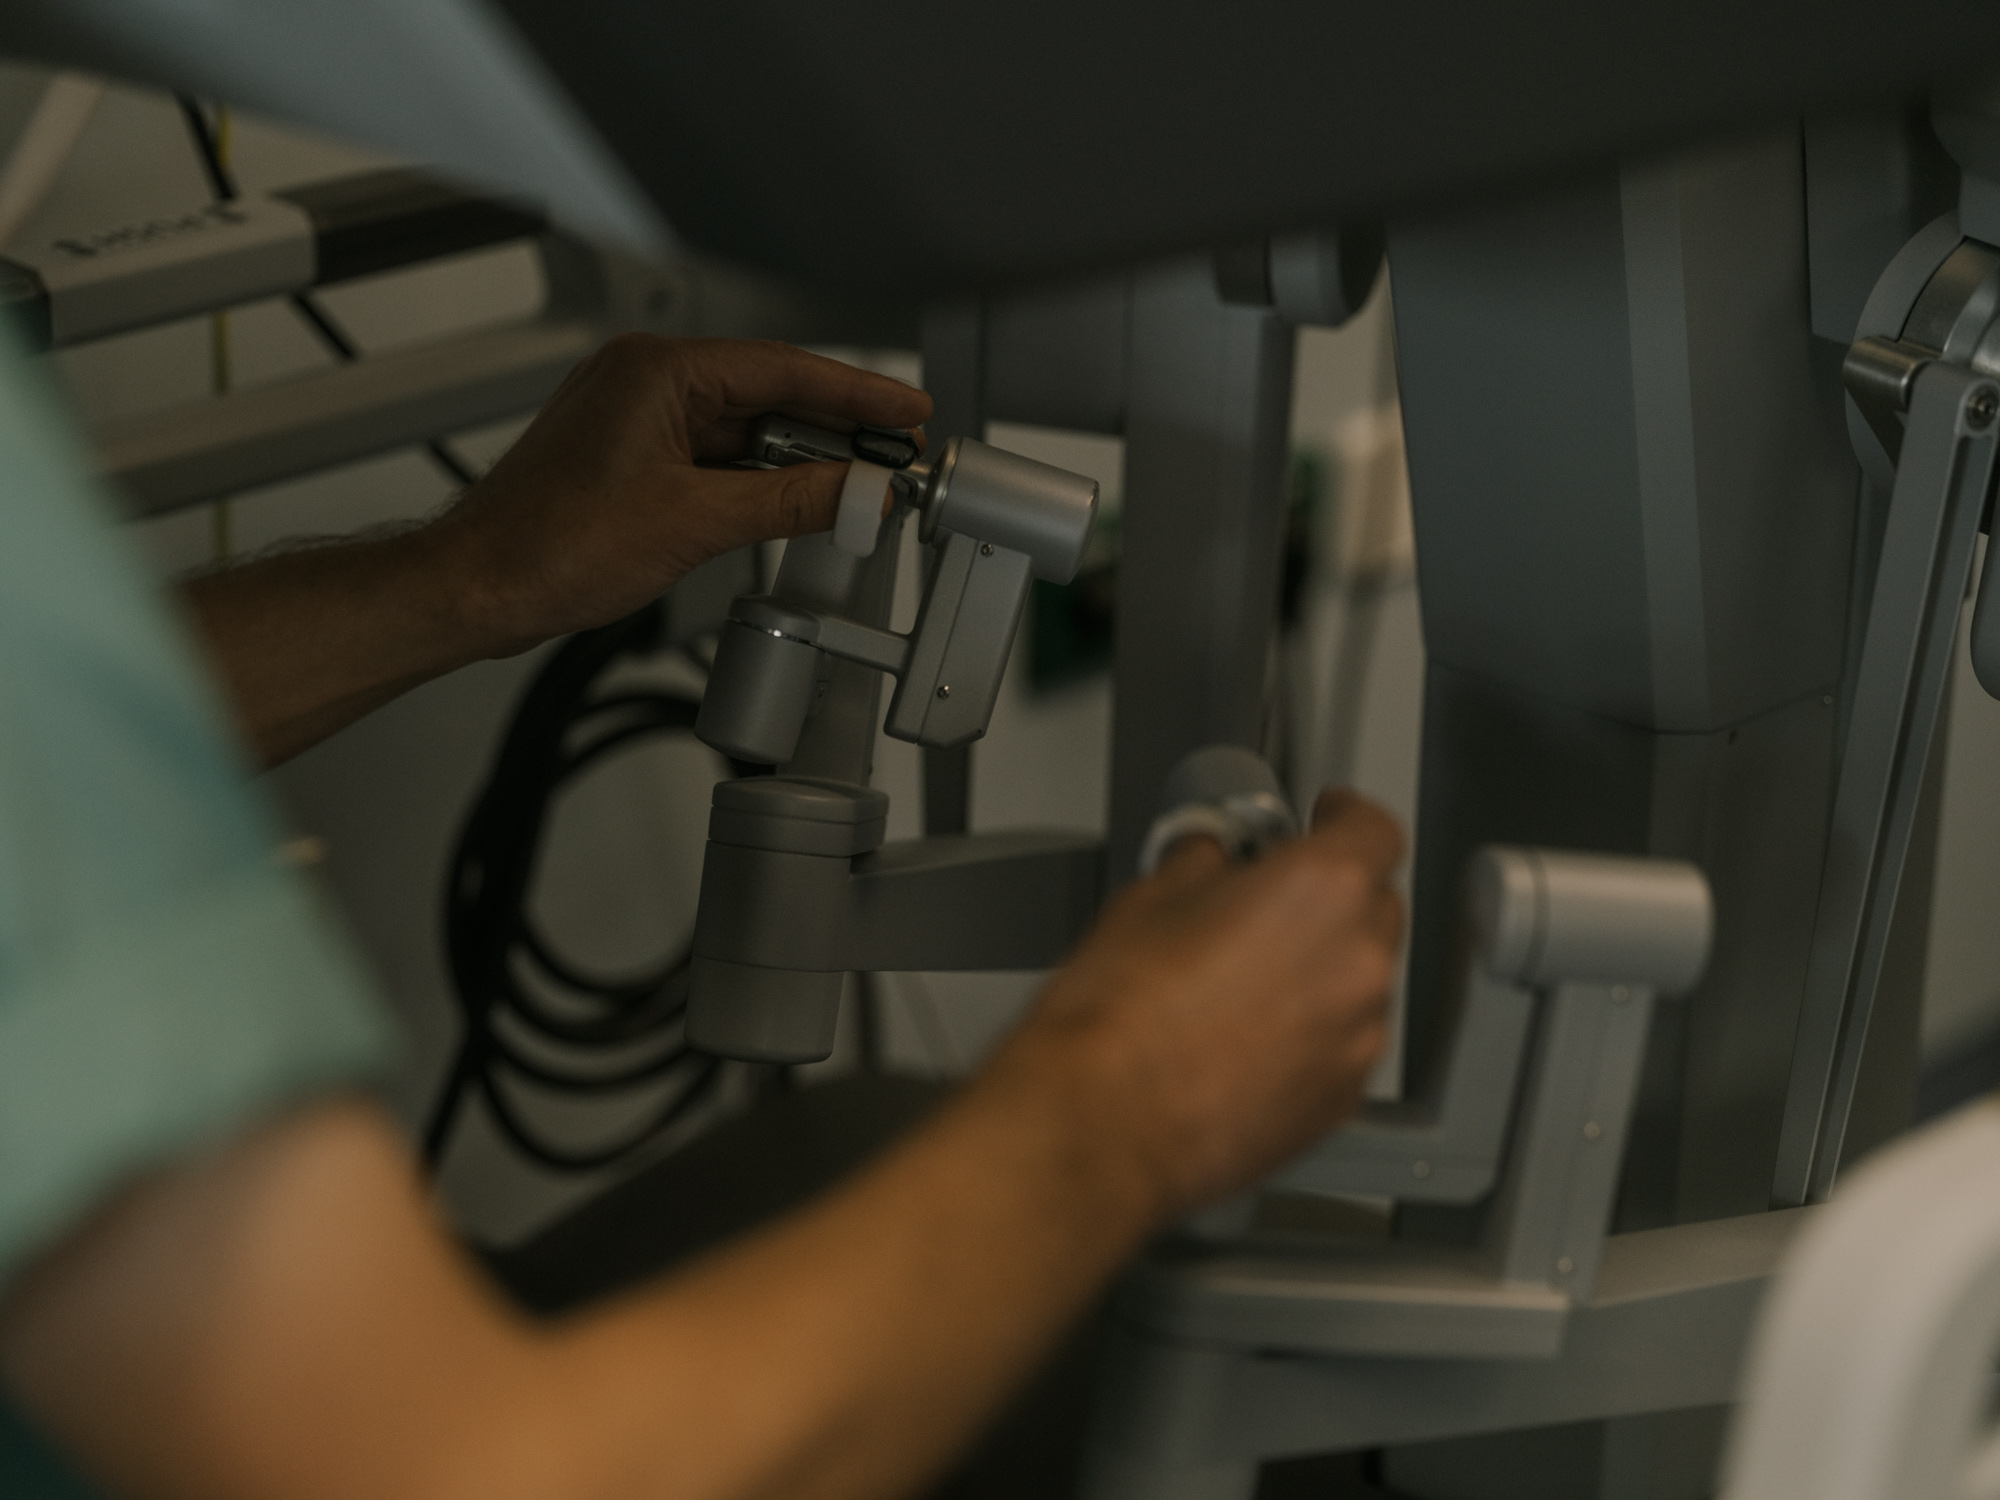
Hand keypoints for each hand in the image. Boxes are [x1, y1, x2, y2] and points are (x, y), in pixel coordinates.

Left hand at [430, 335, 931, 655]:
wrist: (478, 588)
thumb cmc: (547, 545)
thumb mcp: (695, 524)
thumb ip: (790, 502)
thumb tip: (858, 493)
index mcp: (657, 370)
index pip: (783, 368)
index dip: (856, 392)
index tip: (907, 409)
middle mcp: (646, 380)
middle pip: (769, 395)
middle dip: (836, 431)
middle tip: (895, 458)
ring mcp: (638, 418)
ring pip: (745, 429)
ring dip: (799, 460)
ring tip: (858, 489)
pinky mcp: (633, 456)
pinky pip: (716, 456)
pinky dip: (760, 479)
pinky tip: (797, 503)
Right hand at [987, 789, 1404, 1220]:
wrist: (1101, 1124)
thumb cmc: (1118, 1021)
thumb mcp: (1148, 898)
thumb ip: (1203, 865)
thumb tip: (1210, 862)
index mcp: (1322, 890)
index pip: (1373, 829)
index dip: (1345, 817)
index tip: (1325, 818)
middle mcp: (1358, 962)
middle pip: (1374, 907)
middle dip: (1329, 900)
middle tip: (1266, 903)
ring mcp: (1357, 1038)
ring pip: (1359, 981)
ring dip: (1319, 971)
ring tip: (1241, 983)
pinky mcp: (1340, 1100)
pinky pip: (1343, 1045)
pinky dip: (1310, 1034)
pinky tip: (1244, 1038)